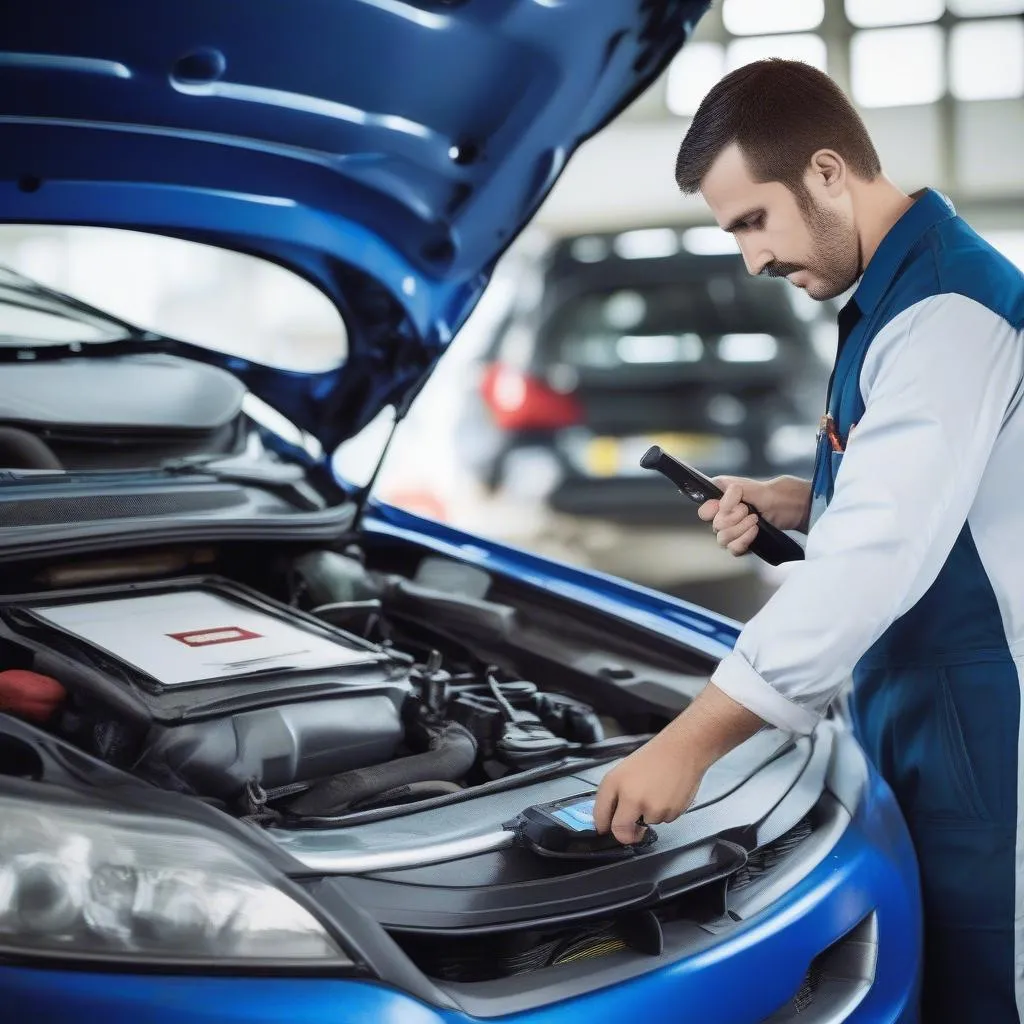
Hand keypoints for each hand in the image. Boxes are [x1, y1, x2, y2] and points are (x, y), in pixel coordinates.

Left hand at [593, 683, 766, 844]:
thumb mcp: (623, 771)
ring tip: (657, 791)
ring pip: (646, 824)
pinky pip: (663, 820)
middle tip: (631, 831)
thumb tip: (607, 817)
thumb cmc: (654, 757)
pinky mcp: (670, 813)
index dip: (602, 826)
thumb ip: (613, 794)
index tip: (605, 830)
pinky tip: (667, 794)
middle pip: (621, 831)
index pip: (600, 815)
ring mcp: (651, 807)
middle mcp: (631, 797)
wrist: (683, 750)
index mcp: (615, 783)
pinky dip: (664, 812)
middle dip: (625, 835)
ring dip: (649, 815)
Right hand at [697, 475, 810, 555]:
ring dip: (740, 530)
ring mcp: (732, 532)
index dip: (713, 510)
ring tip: (755, 521)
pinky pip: (733, 550)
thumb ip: (732, 492)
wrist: (792, 508)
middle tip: (748, 510)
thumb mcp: (751, 487)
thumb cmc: (772, 494)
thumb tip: (720, 506)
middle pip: (715, 526)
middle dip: (733, 519)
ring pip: (722, 540)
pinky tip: (755, 532)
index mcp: (721, 499)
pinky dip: (744, 541)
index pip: (704, 511)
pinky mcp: (741, 544)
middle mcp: (723, 516)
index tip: (726, 506)